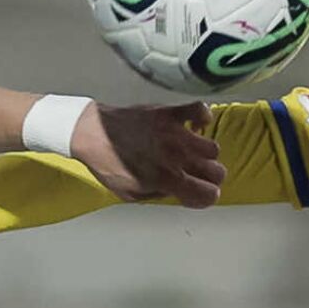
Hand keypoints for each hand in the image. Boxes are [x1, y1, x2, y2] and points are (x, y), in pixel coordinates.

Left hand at [70, 102, 224, 206]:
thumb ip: (159, 194)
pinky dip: (202, 118)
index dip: (205, 197)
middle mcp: (177, 157)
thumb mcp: (131, 193)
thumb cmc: (107, 165)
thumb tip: (178, 190)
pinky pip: (200, 110)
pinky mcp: (170, 113)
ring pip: (213, 148)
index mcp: (167, 180)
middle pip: (217, 172)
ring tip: (190, 152)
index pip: (208, 194)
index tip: (197, 193)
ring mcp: (175, 133)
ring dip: (204, 154)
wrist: (91, 134)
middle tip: (196, 175)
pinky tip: (193, 126)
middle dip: (209, 178)